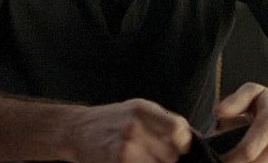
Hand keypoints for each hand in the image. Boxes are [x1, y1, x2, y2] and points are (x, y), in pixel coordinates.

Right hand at [66, 98, 192, 162]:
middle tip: (154, 154)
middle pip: (171, 154)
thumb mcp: (138, 110)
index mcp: (143, 110)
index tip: (179, 147)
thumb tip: (190, 137)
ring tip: (142, 158)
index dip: (183, 142)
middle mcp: (135, 127)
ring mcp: (125, 148)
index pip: (179, 130)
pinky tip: (134, 162)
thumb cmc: (111, 120)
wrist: (77, 130)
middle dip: (168, 158)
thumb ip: (164, 120)